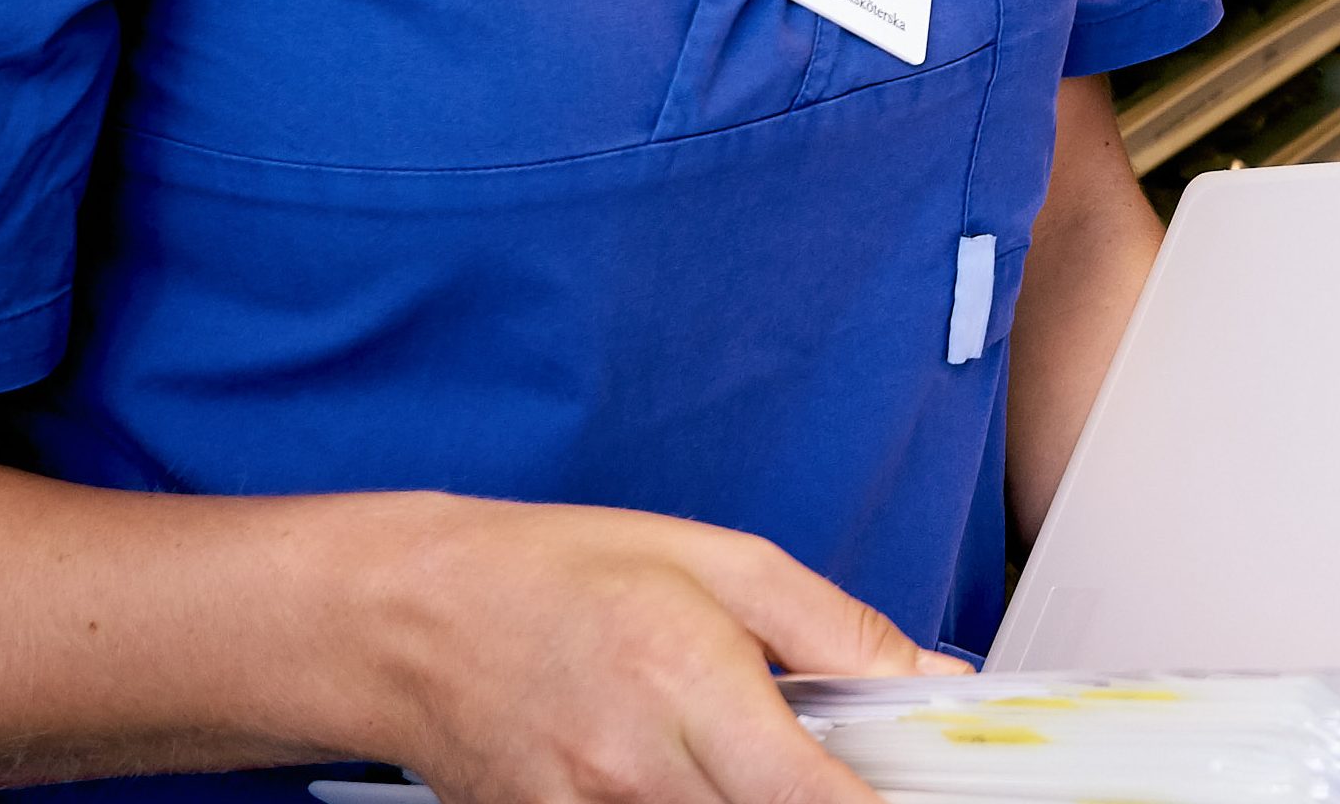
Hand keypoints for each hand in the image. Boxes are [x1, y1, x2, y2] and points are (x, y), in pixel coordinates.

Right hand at [336, 495, 954, 803]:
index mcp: (688, 682)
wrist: (409, 615)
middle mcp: (634, 768)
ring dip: (745, 803)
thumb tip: (930, 677)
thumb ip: (834, 629)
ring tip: (736, 756)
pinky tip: (682, 779)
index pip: (812, 797)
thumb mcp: (717, 561)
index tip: (907, 803)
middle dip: (812, 802)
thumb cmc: (554, 574)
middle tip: (822, 766)